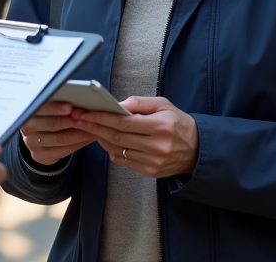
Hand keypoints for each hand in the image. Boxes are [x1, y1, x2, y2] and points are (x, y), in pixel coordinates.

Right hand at [19, 100, 95, 165]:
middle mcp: (27, 127)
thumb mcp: (45, 109)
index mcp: (28, 111)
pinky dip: (80, 143)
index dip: (55, 108)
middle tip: (85, 118)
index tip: (70, 107)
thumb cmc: (46, 118)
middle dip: (70, 121)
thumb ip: (56, 103)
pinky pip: (64, 150)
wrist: (37, 141)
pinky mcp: (42, 155)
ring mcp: (33, 143)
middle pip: (51, 124)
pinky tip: (90, 137)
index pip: (41, 108)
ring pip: (61, 138)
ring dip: (80, 133)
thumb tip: (77, 97)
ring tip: (93, 127)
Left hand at [73, 96, 198, 178]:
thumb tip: (118, 103)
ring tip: (88, 128)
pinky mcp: (149, 171)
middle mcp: (156, 146)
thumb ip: (140, 103)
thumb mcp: (164, 105)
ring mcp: (152, 161)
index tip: (85, 113)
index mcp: (161, 126)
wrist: (197, 150)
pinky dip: (111, 150)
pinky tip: (104, 140)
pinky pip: (123, 160)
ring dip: (100, 138)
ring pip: (117, 150)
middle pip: (117, 137)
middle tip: (78, 119)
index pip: (124, 123)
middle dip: (94, 127)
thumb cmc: (178, 123)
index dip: (102, 118)